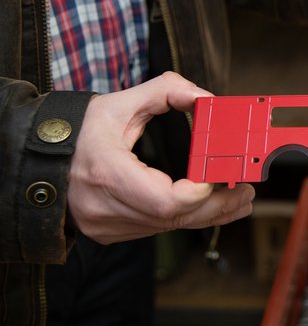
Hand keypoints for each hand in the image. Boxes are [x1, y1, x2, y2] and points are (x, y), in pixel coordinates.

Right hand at [67, 72, 254, 243]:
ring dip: (209, 215)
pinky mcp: (111, 233)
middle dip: (218, 206)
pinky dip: (186, 218)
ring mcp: (106, 225)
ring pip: (170, 228)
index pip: (165, 200)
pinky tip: (211, 207)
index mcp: (106, 173)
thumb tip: (206, 98)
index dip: (200, 193)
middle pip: (175, 218)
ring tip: (240, 199)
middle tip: (247, 191)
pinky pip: (158, 229)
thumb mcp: (120, 103)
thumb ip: (166, 91)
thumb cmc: (81, 131)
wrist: (42, 161)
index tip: (222, 175)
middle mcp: (105, 207)